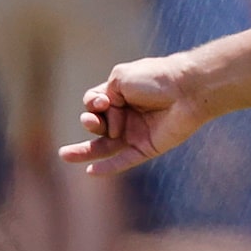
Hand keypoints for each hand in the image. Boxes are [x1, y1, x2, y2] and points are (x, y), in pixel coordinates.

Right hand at [60, 55, 213, 177]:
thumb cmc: (155, 78)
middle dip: (90, 123)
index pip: (94, 103)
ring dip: (85, 151)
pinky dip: (108, 167)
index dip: (92, 104)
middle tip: (94, 121)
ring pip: (105, 147)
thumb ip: (103, 94)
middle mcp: (126, 114)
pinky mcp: (146, 148)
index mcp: (120, 94)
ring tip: (64, 155)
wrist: (186, 90)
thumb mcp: (121, 78)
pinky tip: (90, 172)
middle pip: (97, 125)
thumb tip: (99, 113)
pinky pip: (124, 160)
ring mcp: (135, 133)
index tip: (103, 102)